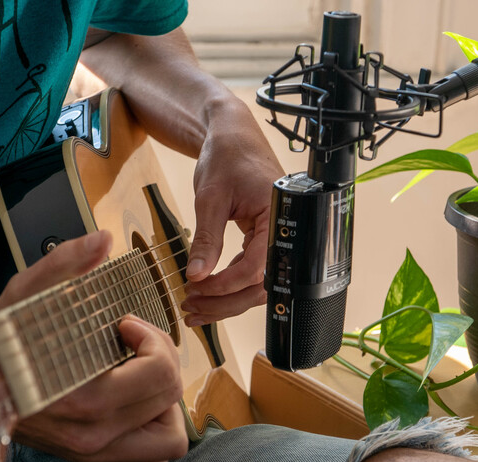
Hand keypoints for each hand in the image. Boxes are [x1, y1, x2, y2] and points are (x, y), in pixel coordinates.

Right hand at [0, 231, 187, 461]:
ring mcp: (94, 454)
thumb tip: (102, 240)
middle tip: (133, 344)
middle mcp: (91, 434)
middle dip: (161, 361)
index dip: (152, 338)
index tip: (124, 324)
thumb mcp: (25, 295)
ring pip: (170, 443)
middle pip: (170, 399)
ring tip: (139, 380)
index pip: (160, 374)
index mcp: (80, 397)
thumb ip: (65, 265)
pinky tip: (134, 411)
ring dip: (165, 407)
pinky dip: (153, 442)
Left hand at [181, 100, 283, 325]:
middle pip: (262, 284)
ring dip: (226, 299)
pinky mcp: (264, 240)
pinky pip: (250, 271)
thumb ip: (206, 238)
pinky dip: (229, 284)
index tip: (197, 288)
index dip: (226, 284)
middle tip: (193, 309)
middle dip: (226, 301)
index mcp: (279, 217)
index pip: (257, 266)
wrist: (232, 137)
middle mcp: (284, 232)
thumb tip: (197, 275)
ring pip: (256, 284)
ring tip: (195, 307)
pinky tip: (206, 292)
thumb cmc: (227, 156)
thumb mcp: (211, 197)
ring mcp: (276, 238)